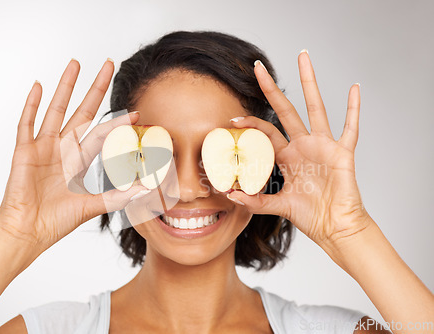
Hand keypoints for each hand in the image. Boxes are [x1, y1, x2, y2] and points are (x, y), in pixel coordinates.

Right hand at [0, 59, 146, 252]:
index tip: (137, 112)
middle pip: (82, 111)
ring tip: (76, 64)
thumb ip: (118, 198)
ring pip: (56, 110)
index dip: (118, 123)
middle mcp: (62, 149)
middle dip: (95, 89)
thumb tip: (146, 191)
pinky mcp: (24, 152)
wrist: (27, 232)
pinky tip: (40, 86)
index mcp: (77, 160)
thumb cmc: (55, 221)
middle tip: (108, 64)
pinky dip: (32, 105)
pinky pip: (27, 124)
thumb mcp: (92, 206)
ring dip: (65, 87)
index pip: (102, 134)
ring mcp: (42, 147)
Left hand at [227, 52, 372, 247]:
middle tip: (258, 67)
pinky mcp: (343, 153)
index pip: (266, 132)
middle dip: (272, 89)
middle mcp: (304, 146)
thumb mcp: (278, 206)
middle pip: (286, 110)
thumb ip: (255, 201)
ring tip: (303, 57)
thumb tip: (230, 196)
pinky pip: (350, 128)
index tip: (232, 119)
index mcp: (288, 156)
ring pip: (315, 108)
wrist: (336, 228)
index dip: (250, 124)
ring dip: (309, 83)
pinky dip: (354, 109)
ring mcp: (324, 146)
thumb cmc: (312, 215)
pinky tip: (355, 88)